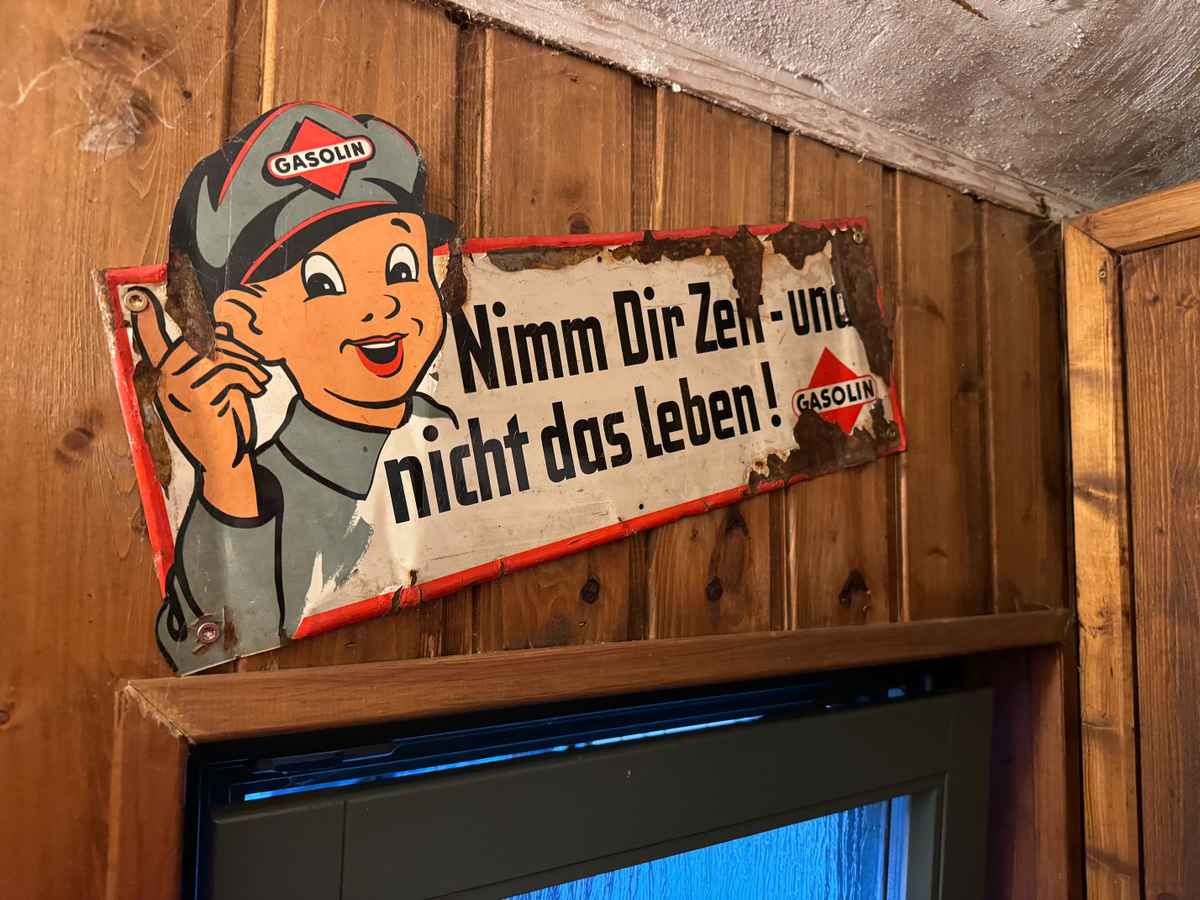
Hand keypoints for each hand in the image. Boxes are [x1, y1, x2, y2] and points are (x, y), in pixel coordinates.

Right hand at [132, 292, 270, 518]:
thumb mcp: (207, 398)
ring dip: (243, 364)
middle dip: (229, 346)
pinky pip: (226, 366)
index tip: (141, 299)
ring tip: (257, 381)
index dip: (147, 321)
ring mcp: (183, 387)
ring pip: (215, 351)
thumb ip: (201, 372)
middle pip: (194, 339)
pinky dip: (247, 374)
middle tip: (250, 365)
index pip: (151, 344)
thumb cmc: (220, 431)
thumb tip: (215, 343)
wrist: (225, 464)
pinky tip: (256, 387)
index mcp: (165, 383)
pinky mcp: (202, 393)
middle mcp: (168, 382)